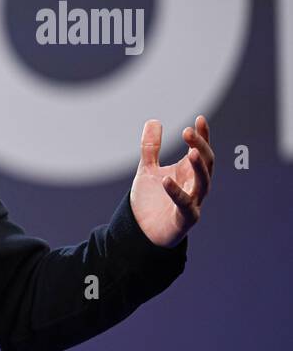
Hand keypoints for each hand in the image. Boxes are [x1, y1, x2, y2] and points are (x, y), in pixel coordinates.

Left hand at [130, 115, 212, 248]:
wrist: (143, 231)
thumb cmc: (151, 200)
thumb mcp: (148, 170)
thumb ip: (151, 148)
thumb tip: (153, 120)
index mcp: (189, 172)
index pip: (201, 150)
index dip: (203, 135)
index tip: (199, 119)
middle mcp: (196, 185)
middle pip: (206, 163)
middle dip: (200, 146)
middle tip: (188, 131)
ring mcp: (194, 201)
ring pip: (204, 182)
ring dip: (199, 167)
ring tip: (192, 151)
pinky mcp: (186, 218)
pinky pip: (185, 204)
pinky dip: (176, 192)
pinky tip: (166, 180)